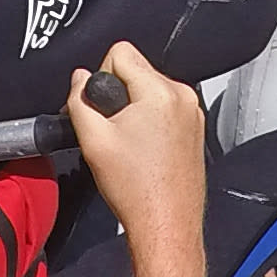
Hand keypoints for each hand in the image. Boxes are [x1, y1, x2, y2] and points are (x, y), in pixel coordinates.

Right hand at [69, 43, 212, 276]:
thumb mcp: (93, 140)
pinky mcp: (196, 128)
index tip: (100, 110)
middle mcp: (184, 95)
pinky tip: (144, 151)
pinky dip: (151, 121)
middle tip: (112, 132)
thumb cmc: (134, 188)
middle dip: (118, 94)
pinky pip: (166, 108)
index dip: (100, 76)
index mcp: (161, 91)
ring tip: (128, 145)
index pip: (121, 52)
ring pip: (151, 89)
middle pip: (137, 70)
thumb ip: (79, 99)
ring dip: (134, 108)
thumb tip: (80, 78)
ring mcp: (194, 112)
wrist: (167, 224)